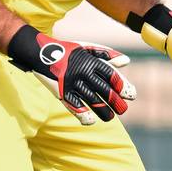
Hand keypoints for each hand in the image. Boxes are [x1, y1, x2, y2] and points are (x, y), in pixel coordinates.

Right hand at [7, 26, 135, 124]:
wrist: (41, 52)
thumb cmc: (68, 51)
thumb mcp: (88, 49)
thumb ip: (107, 55)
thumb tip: (126, 61)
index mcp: (90, 61)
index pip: (110, 75)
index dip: (122, 86)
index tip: (130, 95)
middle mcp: (82, 72)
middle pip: (103, 90)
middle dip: (115, 102)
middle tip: (123, 110)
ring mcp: (72, 83)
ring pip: (91, 100)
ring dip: (103, 111)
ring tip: (110, 117)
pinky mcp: (61, 92)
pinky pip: (74, 106)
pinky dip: (83, 114)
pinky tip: (90, 121)